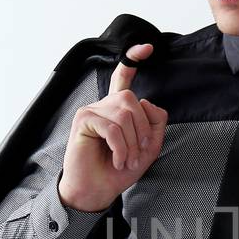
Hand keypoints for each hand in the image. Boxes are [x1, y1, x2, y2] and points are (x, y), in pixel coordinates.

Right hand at [58, 43, 168, 211]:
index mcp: (118, 108)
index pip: (124, 77)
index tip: (147, 48)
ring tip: (125, 160)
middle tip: (137, 154)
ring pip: (124, 114)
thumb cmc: (118, 170)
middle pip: (132, 100)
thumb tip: (146, 102)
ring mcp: (92, 110)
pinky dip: (120, 147)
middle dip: (141, 129)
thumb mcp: (148, 147)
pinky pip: (111, 127)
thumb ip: (155, 123)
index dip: (134, 59)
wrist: (97, 190)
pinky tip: (117, 159)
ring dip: (130, 143)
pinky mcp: (82, 120)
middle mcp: (104, 105)